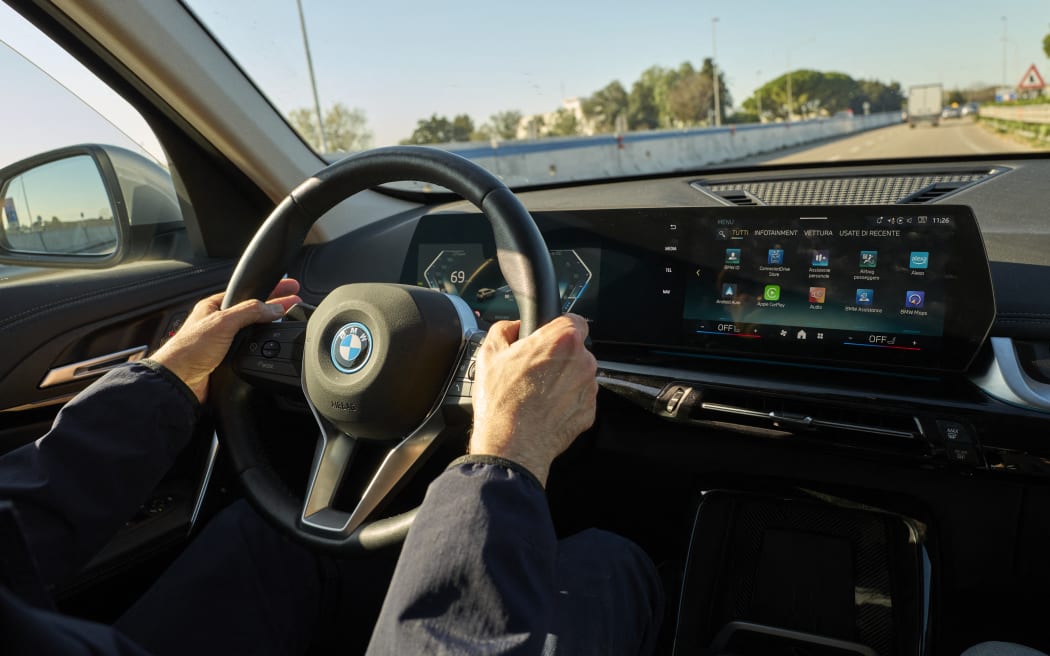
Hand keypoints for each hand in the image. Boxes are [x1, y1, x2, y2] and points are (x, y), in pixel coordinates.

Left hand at [149, 278, 301, 402]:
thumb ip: (249, 312)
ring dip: (269, 326)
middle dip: (274, 305)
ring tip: (288, 319)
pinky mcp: (228, 358)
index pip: (249, 292)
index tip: (289, 286)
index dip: (270, 289)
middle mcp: (219, 322)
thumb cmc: (188, 349)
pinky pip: (250, 347)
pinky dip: (262, 345)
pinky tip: (271, 344)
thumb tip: (273, 308)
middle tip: (295, 302)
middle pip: (254, 310)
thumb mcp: (222, 322)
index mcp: (214, 306)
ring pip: (253, 329)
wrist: (180, 380)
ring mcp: (224, 340)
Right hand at [469, 314, 596, 486]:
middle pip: (576, 349)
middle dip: (558, 356)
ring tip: (536, 393)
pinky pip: (579, 398)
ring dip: (563, 380)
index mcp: (561, 339)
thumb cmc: (501, 403)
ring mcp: (588, 388)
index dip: (559, 328)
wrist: (512, 445)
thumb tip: (513, 327)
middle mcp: (582, 361)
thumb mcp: (488, 355)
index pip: (574, 320)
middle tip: (533, 370)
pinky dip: (566, 402)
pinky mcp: (589, 411)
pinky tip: (544, 409)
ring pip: (578, 374)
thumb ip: (503, 329)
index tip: (548, 338)